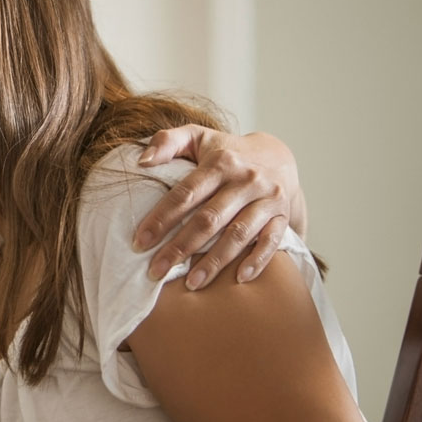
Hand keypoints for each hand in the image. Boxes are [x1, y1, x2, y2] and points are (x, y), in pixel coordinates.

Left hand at [133, 125, 304, 287]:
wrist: (276, 157)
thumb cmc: (225, 152)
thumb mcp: (197, 137)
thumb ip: (167, 142)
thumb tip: (142, 161)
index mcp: (221, 162)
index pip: (186, 194)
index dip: (161, 219)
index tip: (140, 242)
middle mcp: (245, 181)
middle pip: (209, 220)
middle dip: (180, 248)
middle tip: (156, 271)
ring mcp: (266, 199)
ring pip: (238, 234)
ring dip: (214, 262)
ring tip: (191, 283)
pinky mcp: (282, 217)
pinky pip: (271, 242)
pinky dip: (257, 261)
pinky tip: (239, 279)